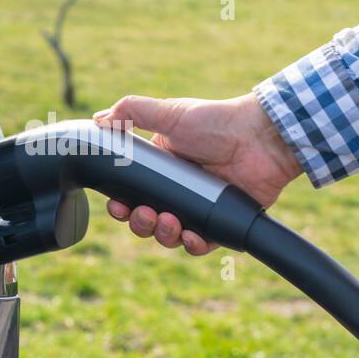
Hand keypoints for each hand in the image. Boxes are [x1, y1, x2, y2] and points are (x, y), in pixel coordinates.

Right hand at [93, 94, 302, 254]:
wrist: (261, 138)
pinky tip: (191, 234)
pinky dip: (192, 244)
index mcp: (161, 168)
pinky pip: (200, 244)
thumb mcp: (170, 113)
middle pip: (146, 220)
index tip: (117, 205)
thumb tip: (97, 119)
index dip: (121, 204)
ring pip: (169, 235)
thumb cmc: (218, 122)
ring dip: (162, 234)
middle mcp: (177, 191)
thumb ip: (132, 112)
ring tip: (169, 222)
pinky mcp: (220, 222)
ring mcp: (199, 208)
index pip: (131, 194)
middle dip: (140, 223)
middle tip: (146, 213)